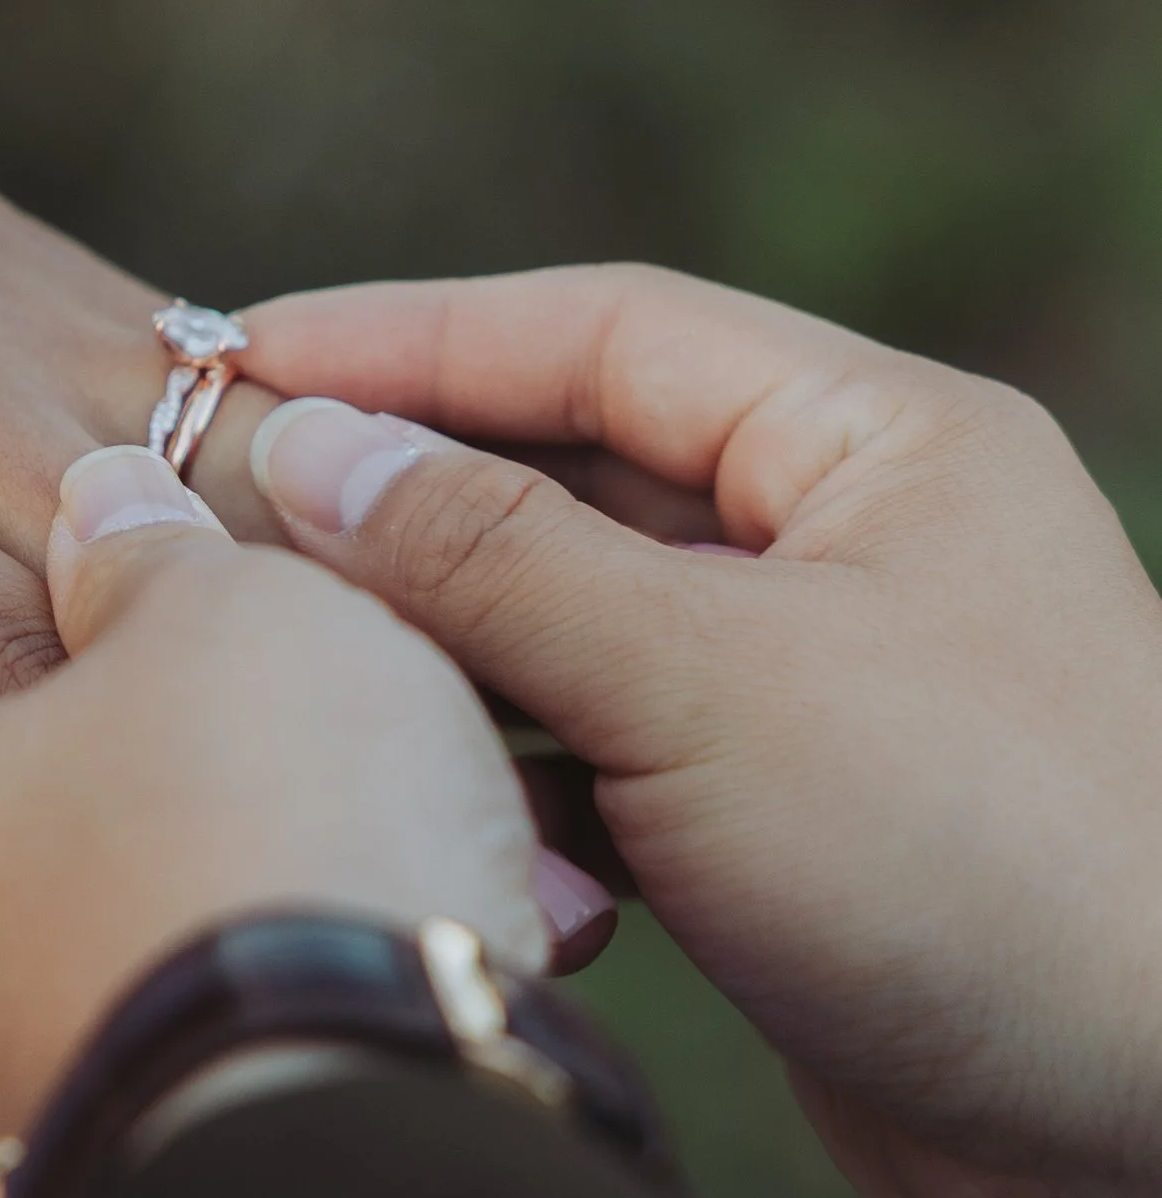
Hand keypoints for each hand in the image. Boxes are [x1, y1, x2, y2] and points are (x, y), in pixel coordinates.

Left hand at [0, 0, 290, 1026]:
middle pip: (171, 578)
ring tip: (421, 763)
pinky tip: (355, 614)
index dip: (80, 824)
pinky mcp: (10, 247)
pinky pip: (205, 373)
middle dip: (244, 744)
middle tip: (321, 899)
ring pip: (235, 455)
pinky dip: (283, 492)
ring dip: (319, 606)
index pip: (3, 678)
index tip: (125, 948)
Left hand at [0, 442, 546, 1178]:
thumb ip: (147, 546)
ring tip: (368, 816)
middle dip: (121, 761)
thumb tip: (105, 507)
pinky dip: (270, 993)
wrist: (373, 1149)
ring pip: (105, 943)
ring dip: (217, 880)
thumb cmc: (256, 824)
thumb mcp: (218, 602)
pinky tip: (388, 936)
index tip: (106, 604)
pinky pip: (192, 1054)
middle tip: (263, 697)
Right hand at [241, 265, 1161, 1197]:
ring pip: (585, 628)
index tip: (234, 359)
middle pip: (582, 472)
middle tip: (220, 520)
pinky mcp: (801, 837)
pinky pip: (616, 764)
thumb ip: (490, 558)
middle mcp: (859, 546)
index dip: (410, 339)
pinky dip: (522, 784)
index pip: (602, 333)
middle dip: (409, 500)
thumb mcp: (705, 681)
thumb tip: (304, 451)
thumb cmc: (977, 864)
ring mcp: (831, 696)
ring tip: (297, 668)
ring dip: (452, 655)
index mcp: (879, 445)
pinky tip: (440, 815)